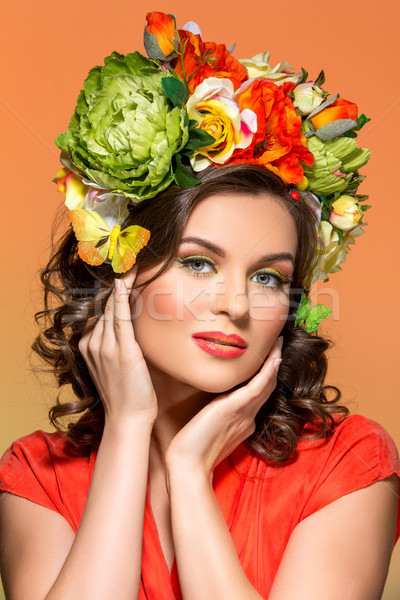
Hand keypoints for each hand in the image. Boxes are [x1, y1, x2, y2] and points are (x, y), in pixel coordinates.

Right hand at [78, 265, 157, 424]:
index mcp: (89, 345)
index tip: (124, 272)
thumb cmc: (128, 394)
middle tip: (129, 259)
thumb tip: (132, 326)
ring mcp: (104, 346)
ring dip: (122, 285)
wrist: (128, 418)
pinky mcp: (121, 351)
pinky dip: (122, 298)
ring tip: (132, 264)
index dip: (113, 291)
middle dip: (118, 283)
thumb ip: (119, 343)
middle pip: (105, 305)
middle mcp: (93, 343)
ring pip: (112, 308)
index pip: (101, 310)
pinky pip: (120, 318)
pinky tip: (125, 282)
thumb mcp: (118, 365)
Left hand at [165, 336, 282, 477]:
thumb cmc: (192, 449)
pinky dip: (266, 373)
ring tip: (278, 342)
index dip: (267, 374)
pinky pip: (256, 389)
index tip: (269, 357)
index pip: (259, 393)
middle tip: (279, 342)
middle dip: (275, 363)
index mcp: (243, 421)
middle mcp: (248, 417)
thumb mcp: (209, 427)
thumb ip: (217, 415)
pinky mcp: (233, 410)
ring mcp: (244, 414)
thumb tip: (215, 403)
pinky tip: (273, 359)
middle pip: (267, 386)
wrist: (187, 466)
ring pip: (266, 384)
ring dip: (274, 361)